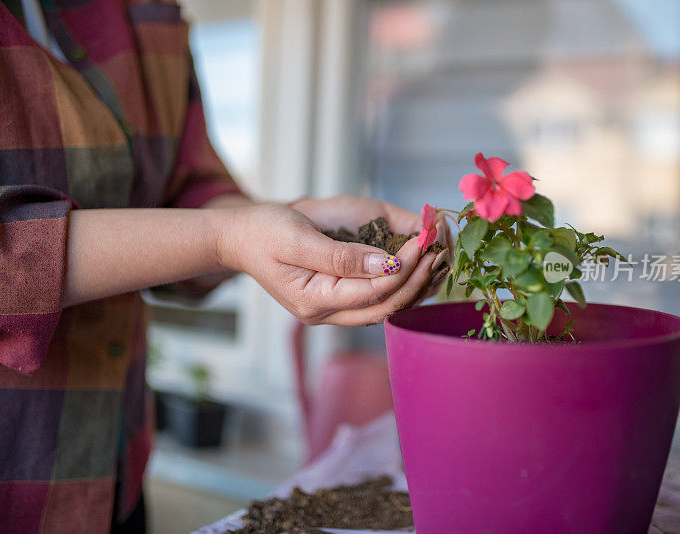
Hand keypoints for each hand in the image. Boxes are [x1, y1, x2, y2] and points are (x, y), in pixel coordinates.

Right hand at [216, 203, 445, 324]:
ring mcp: (333, 310)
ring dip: (415, 285)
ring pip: (387, 307)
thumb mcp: (297, 237)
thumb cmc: (263, 232)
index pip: (372, 291)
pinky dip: (404, 283)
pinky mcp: (339, 299)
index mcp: (313, 301)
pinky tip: (421, 265)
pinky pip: (379, 298)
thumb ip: (341, 255)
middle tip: (439, 250)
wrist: (240, 238)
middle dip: (416, 279)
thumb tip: (386, 263)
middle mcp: (326, 313)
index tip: (423, 242)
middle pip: (385, 306)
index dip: (403, 268)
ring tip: (438, 257)